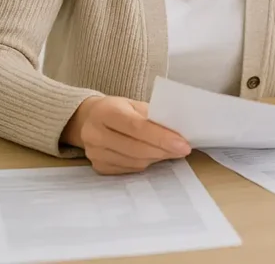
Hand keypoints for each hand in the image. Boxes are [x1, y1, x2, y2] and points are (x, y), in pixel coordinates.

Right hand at [61, 95, 190, 174]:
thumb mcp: (134, 104)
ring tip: (170, 151)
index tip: (183, 144)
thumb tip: (179, 132)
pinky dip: (145, 164)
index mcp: (105, 111)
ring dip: (157, 158)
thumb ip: (153, 116)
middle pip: (136, 148)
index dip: (162, 137)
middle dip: (163, 150)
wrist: (91, 119)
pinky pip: (128, 170)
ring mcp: (94, 153)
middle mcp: (94, 133)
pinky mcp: (98, 167)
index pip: (137, 127)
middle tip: (183, 150)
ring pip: (134, 162)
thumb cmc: (119, 109)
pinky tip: (153, 156)